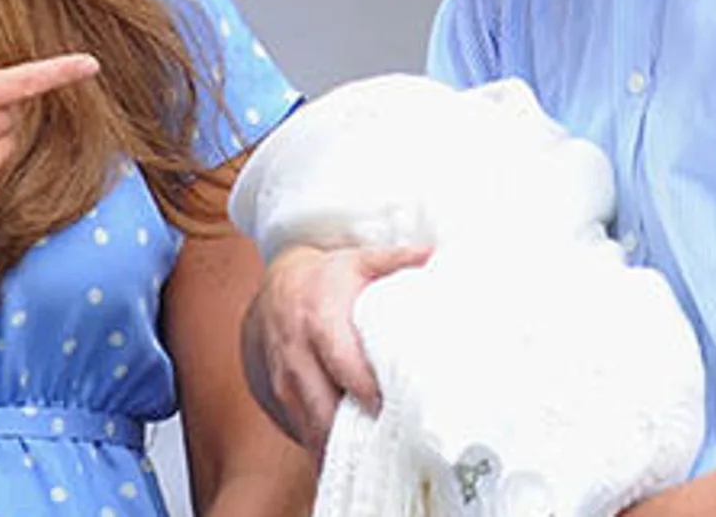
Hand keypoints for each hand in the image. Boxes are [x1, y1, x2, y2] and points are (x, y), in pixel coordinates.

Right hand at [243, 243, 430, 453]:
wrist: (277, 287)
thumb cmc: (326, 277)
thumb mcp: (359, 261)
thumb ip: (398, 259)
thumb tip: (438, 254)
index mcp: (319, 321)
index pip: (344, 366)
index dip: (369, 392)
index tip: (397, 409)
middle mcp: (298, 357)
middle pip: (326, 408)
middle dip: (357, 433)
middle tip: (395, 446)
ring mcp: (288, 383)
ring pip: (312, 429)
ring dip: (342, 450)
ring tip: (379, 461)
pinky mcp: (284, 401)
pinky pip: (305, 434)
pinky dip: (328, 451)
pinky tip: (356, 461)